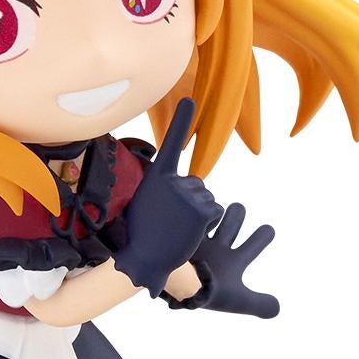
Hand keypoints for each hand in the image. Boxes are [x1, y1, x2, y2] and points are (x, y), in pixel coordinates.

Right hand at [113, 98, 223, 294]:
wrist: (145, 258)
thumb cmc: (143, 233)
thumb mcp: (147, 202)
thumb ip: (166, 188)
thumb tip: (188, 183)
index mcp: (158, 176)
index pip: (171, 144)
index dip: (181, 121)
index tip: (189, 99)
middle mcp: (175, 181)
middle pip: (197, 185)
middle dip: (191, 201)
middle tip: (171, 220)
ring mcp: (189, 194)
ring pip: (208, 199)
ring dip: (198, 214)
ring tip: (178, 227)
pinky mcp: (203, 210)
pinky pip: (216, 210)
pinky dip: (208, 222)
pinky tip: (191, 231)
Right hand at [182, 202, 279, 317]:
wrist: (168, 295)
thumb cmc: (203, 297)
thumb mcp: (235, 300)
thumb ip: (258, 303)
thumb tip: (278, 308)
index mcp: (233, 261)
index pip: (254, 245)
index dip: (263, 235)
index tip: (268, 230)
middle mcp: (218, 248)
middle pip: (233, 221)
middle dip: (236, 214)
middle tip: (237, 210)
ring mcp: (199, 240)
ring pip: (212, 214)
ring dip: (214, 211)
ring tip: (209, 212)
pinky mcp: (179, 235)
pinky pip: (189, 216)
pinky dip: (192, 213)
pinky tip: (190, 210)